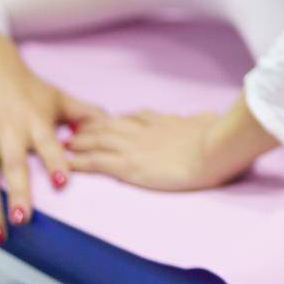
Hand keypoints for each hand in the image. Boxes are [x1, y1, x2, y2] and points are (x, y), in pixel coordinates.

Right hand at [0, 27, 106, 243]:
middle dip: (17, 193)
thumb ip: (84, 113)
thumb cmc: (26, 85)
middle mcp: (9, 130)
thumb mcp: (57, 96)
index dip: (55, 163)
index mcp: (36, 120)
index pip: (48, 144)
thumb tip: (111, 123)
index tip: (62, 183)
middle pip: (13, 164)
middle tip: (21, 220)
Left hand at [66, 96, 277, 191]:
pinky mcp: (128, 166)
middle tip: (74, 130)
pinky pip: (96, 162)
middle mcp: (144, 130)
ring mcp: (134, 146)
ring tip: (65, 144)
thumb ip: (201, 122)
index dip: (117, 120)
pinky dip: (78, 162)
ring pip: (97, 140)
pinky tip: (66, 164)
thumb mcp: (208, 122)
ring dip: (79, 141)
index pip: (133, 118)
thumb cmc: (218, 136)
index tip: (106, 120)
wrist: (214, 148)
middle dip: (90, 128)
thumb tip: (208, 118)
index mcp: (163, 121)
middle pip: (109, 125)